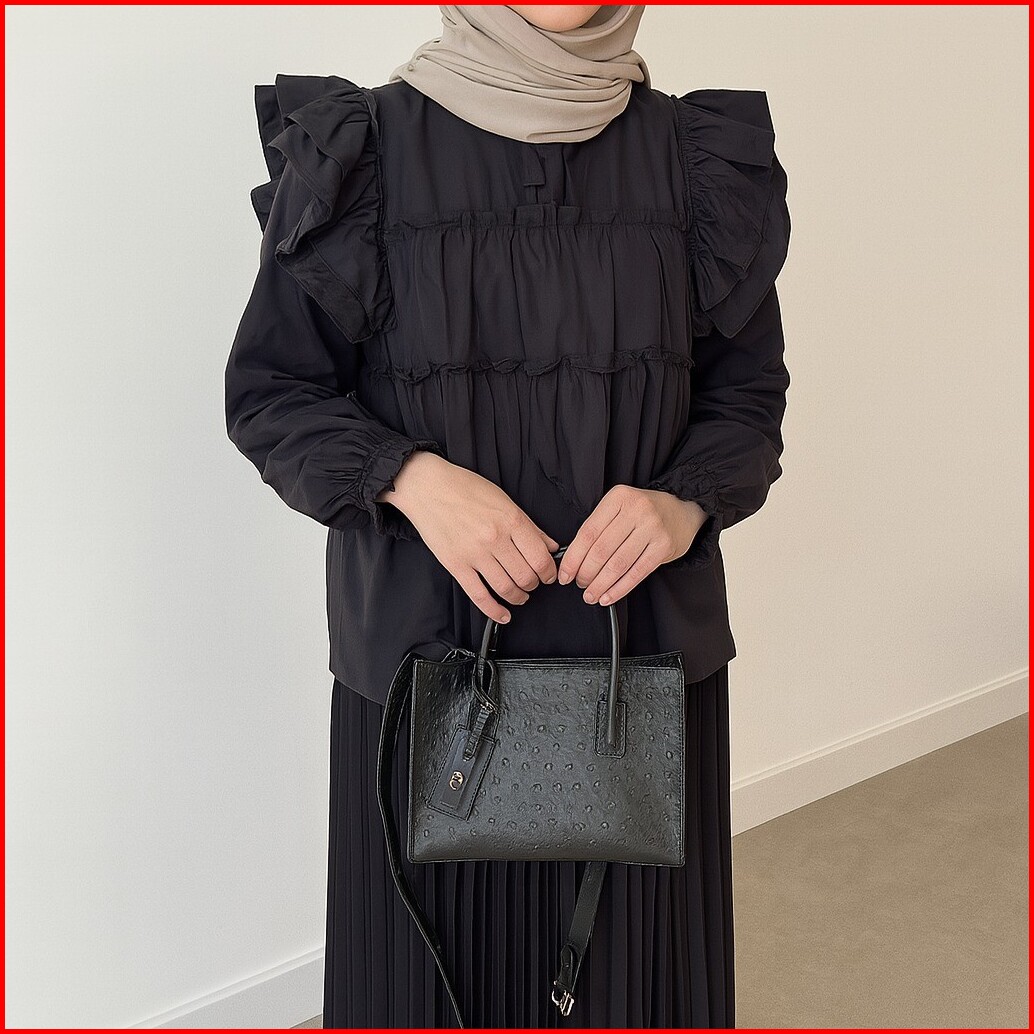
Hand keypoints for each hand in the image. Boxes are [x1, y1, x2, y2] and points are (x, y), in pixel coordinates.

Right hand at [378, 451, 559, 622]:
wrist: (427, 487)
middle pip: (526, 576)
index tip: (549, 575)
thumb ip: (530, 526)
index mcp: (510, 520)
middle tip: (534, 583)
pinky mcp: (456, 565)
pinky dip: (494, 610)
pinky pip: (479, 595)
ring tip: (520, 596)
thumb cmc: (464, 488)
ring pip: (506, 588)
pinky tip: (503, 615)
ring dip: (519, 597)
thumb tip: (550, 546)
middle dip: (535, 585)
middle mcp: (495, 538)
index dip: (549, 572)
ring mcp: (474, 554)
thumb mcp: (504, 500)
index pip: (540, 558)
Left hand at [557, 485, 708, 605]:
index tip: (565, 574)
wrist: (683, 510)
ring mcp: (653, 528)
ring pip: (618, 564)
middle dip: (586, 573)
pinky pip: (637, 573)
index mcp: (619, 497)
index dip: (573, 557)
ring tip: (590, 595)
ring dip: (600, 585)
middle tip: (579, 584)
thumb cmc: (644, 511)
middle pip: (601, 550)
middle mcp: (637, 510)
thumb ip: (598, 527)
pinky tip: (608, 596)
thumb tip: (572, 559)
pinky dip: (619, 589)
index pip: (588, 533)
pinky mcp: (664, 547)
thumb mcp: (620, 507)